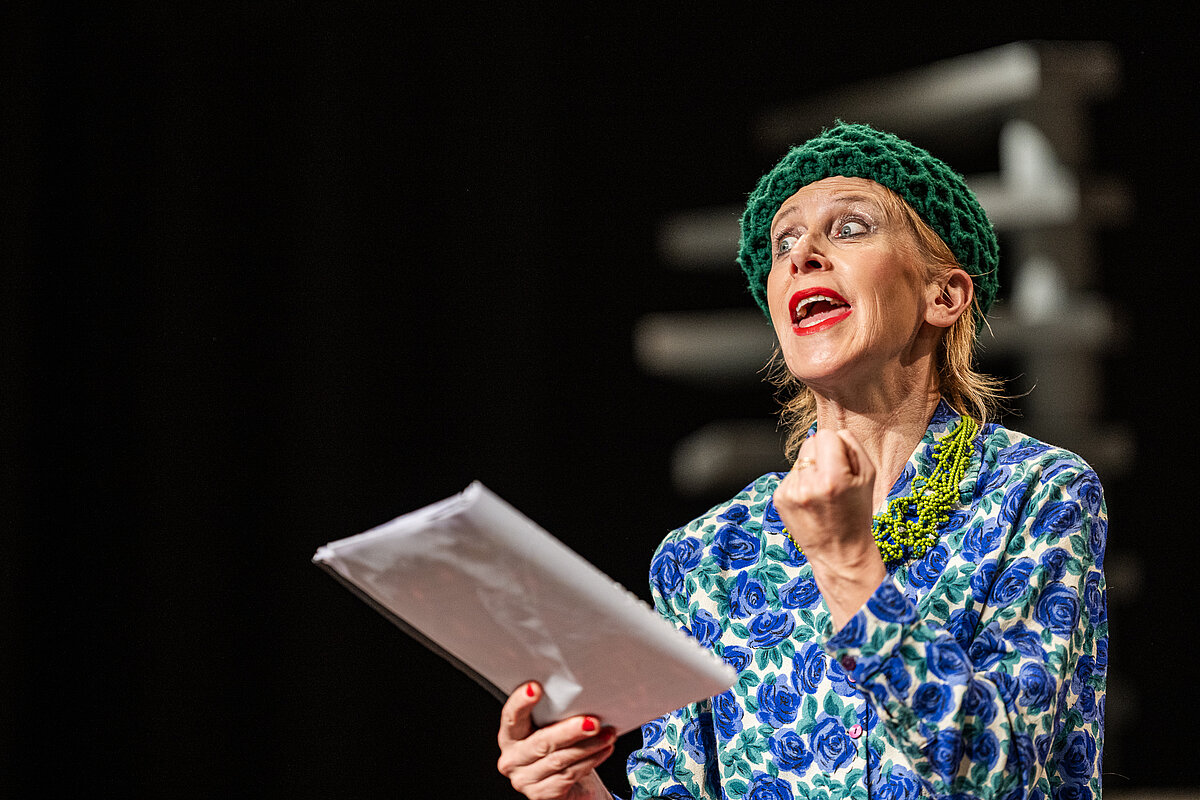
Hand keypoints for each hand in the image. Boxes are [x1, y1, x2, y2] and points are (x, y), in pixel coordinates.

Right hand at [496, 682, 614, 799]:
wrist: (570, 785)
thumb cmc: (560, 749)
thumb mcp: (552, 728)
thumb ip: (555, 715)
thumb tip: (581, 695)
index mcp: (510, 736)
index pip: (511, 717)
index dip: (520, 702)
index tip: (535, 687)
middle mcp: (512, 759)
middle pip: (541, 742)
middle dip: (570, 730)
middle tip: (593, 721)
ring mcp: (525, 780)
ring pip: (559, 760)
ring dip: (588, 746)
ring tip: (607, 734)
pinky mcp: (542, 795)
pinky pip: (569, 775)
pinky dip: (591, 761)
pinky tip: (603, 750)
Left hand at [773, 429, 884, 627]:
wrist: (839, 553)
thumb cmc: (857, 514)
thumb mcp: (868, 477)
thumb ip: (852, 446)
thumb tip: (833, 433)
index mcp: (832, 479)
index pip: (826, 435)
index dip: (837, 446)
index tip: (842, 463)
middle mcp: (807, 485)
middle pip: (810, 443)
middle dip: (822, 455)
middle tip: (833, 478)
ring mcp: (790, 493)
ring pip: (799, 459)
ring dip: (811, 469)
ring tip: (822, 492)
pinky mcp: (779, 499)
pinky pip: (791, 475)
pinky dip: (801, 483)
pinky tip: (811, 500)